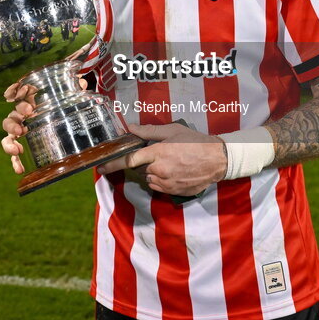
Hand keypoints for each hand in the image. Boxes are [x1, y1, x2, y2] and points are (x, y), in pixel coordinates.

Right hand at [0, 78, 87, 174]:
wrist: (64, 120)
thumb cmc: (61, 105)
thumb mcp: (68, 97)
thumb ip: (73, 89)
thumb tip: (82, 82)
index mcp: (30, 101)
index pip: (19, 97)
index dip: (19, 101)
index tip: (29, 108)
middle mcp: (23, 116)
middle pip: (11, 118)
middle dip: (13, 124)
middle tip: (22, 129)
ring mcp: (21, 132)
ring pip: (8, 136)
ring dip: (9, 143)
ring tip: (17, 150)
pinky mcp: (23, 146)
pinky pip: (15, 154)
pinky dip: (15, 161)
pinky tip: (20, 168)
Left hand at [98, 123, 226, 196]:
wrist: (218, 160)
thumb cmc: (196, 142)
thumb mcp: (173, 131)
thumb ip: (149, 131)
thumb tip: (130, 128)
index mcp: (157, 152)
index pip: (129, 159)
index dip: (112, 164)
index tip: (100, 167)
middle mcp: (159, 169)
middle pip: (140, 169)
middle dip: (145, 162)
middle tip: (161, 154)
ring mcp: (166, 183)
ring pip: (149, 178)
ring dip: (153, 172)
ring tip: (171, 162)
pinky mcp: (173, 192)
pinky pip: (158, 187)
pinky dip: (161, 180)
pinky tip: (174, 171)